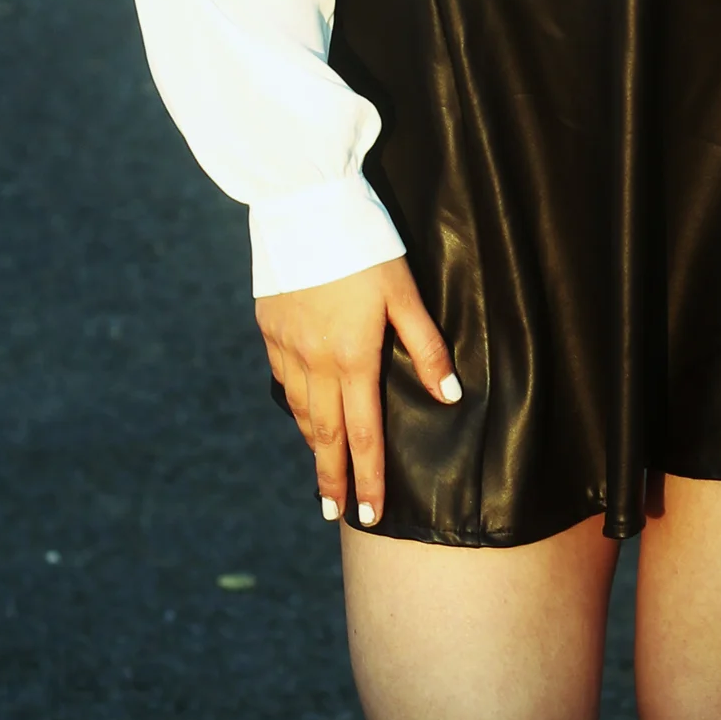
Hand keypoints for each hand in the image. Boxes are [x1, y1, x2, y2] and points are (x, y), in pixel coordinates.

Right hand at [255, 257, 456, 528]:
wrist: (302, 204)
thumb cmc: (364, 244)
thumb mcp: (404, 292)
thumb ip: (426, 346)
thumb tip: (450, 394)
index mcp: (353, 357)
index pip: (363, 434)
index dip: (368, 478)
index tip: (368, 515)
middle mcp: (315, 361)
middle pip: (324, 434)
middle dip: (333, 478)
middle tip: (335, 514)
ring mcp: (287, 346)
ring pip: (300, 409)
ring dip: (313, 445)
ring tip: (324, 473)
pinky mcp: (270, 327)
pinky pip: (283, 380)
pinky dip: (294, 406)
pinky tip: (301, 414)